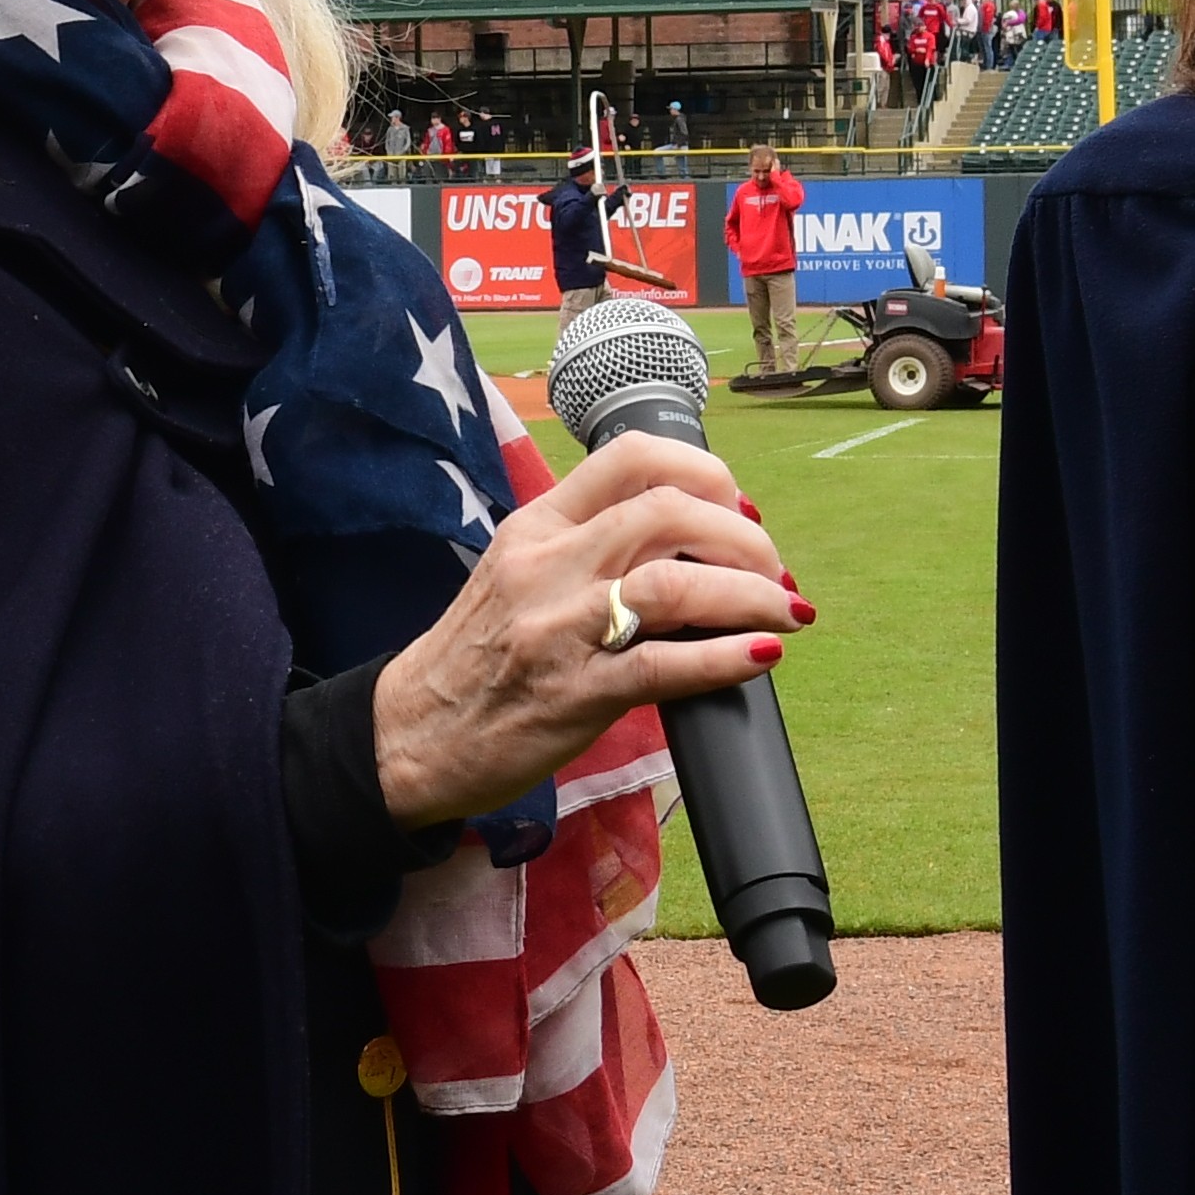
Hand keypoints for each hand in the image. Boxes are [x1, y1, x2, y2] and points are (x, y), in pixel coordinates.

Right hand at [369, 430, 803, 825]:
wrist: (410, 736)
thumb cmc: (476, 658)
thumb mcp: (520, 575)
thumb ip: (590, 548)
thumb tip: (692, 543)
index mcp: (536, 525)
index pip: (631, 458)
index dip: (706, 472)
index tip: (738, 508)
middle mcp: (547, 564)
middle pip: (668, 511)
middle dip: (742, 536)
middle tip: (772, 571)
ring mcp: (558, 629)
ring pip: (675, 581)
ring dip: (749, 592)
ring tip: (783, 611)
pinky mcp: (573, 694)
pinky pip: (664, 665)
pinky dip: (726, 657)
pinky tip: (761, 655)